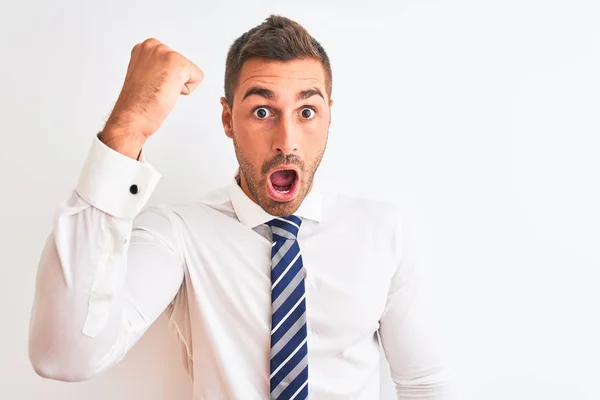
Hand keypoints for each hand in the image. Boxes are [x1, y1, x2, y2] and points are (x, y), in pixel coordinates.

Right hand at [100, 38, 203, 156]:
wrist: (133, 114)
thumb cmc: (137, 102)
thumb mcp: (144, 75)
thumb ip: (156, 67)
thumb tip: (167, 71)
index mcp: (145, 47)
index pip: (172, 60)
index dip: (166, 78)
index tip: (152, 84)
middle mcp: (154, 46)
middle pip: (182, 64)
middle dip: (173, 80)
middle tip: (157, 89)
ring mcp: (165, 53)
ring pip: (190, 71)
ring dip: (178, 85)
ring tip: (161, 90)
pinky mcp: (178, 63)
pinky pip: (197, 77)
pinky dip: (187, 90)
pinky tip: (168, 92)